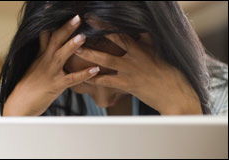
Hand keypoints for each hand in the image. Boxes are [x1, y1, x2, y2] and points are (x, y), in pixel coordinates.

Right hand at [3, 15, 99, 115]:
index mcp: (41, 55)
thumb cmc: (28, 87)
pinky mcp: (55, 86)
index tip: (55, 10)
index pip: (46, 34)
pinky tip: (95, 70)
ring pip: (61, 56)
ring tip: (83, 36)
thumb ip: (43, 54)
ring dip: (72, 46)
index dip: (53, 22)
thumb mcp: (34, 66)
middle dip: (66, 28)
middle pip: (55, 40)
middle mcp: (45, 61)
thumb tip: (48, 44)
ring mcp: (50, 73)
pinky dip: (84, 74)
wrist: (20, 104)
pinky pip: (71, 79)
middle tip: (77, 17)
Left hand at [75, 33, 201, 114]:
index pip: (125, 30)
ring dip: (90, 54)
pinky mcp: (128, 84)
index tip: (97, 15)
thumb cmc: (170, 74)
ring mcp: (132, 70)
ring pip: (107, 60)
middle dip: (99, 30)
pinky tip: (83, 76)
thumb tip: (139, 29)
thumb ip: (147, 40)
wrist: (176, 96)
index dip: (110, 22)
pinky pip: (107, 81)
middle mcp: (137, 56)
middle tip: (85, 23)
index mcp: (145, 46)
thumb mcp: (160, 52)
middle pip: (115, 39)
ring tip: (76, 49)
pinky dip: (94, 79)